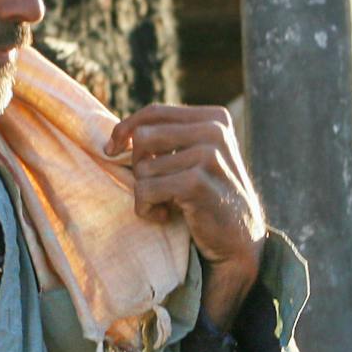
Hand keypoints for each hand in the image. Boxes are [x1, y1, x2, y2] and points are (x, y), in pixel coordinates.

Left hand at [106, 105, 266, 327]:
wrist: (239, 239)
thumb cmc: (206, 195)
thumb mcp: (193, 156)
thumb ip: (167, 137)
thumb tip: (115, 137)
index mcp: (214, 119)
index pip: (155, 112)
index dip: (126, 128)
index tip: (112, 149)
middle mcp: (215, 131)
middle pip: (144, 136)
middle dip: (139, 164)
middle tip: (156, 186)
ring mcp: (208, 155)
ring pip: (143, 167)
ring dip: (146, 192)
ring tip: (167, 204)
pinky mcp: (196, 183)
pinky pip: (145, 189)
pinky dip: (146, 208)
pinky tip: (165, 216)